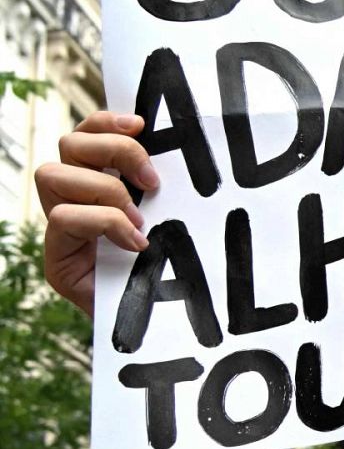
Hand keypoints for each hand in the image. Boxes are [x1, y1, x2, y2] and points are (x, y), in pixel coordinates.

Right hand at [35, 113, 156, 314]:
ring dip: (104, 190)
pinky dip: (103, 223)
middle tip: (152, 182)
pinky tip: (136, 242)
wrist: (165, 327)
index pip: (86, 132)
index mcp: (99, 180)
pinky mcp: (57, 259)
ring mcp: (61, 227)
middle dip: (112, 152)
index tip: (143, 125)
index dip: (107, 121)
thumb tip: (186, 147)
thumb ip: (162, 189)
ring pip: (53, 174)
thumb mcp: (173, 218)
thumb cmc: (175, 267)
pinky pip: (64, 218)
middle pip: (68, 144)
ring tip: (140, 218)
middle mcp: (73, 198)